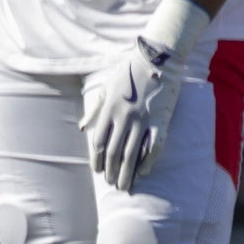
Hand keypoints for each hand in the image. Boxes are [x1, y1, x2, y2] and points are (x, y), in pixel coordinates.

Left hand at [80, 39, 188, 191]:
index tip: (99, 172)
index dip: (98, 160)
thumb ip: (95, 109)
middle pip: (114, 152)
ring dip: (127, 172)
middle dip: (112, 171)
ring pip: (132, 153)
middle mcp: (124, 117)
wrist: (159, 57)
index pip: (99, 142)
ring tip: (125, 185)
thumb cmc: (131, 69)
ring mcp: (143, 120)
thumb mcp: (107, 86)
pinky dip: (148, 161)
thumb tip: (81, 127)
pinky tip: (144, 171)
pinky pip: (154, 146)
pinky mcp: (161, 120)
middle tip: (113, 184)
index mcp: (109, 109)